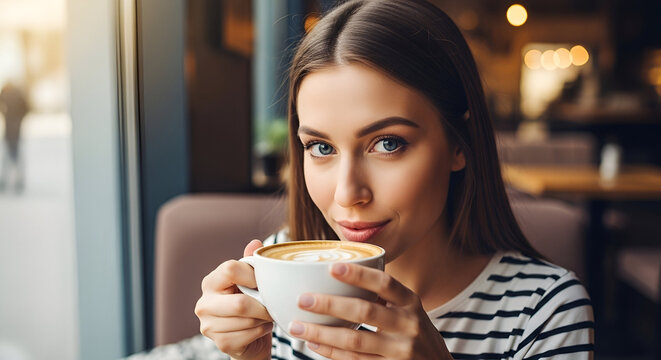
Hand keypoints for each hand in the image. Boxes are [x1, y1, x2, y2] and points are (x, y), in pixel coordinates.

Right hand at [194, 240, 273, 359]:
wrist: (249, 338)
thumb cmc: (250, 304)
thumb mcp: (250, 281)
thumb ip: (251, 263)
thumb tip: (255, 243)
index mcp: (211, 282)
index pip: (230, 269)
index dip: (252, 275)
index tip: (262, 282)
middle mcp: (204, 303)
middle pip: (240, 303)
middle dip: (262, 306)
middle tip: (271, 305)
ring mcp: (209, 326)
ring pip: (247, 321)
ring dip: (264, 319)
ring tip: (265, 316)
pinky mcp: (220, 344)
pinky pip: (249, 335)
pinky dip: (261, 331)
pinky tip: (261, 328)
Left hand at [288, 263, 452, 358]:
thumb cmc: (415, 334)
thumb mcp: (410, 311)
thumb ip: (384, 297)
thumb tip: (339, 274)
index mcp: (411, 302)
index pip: (385, 283)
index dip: (359, 275)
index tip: (332, 267)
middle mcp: (409, 325)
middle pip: (365, 311)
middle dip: (330, 304)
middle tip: (303, 299)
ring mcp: (401, 351)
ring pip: (354, 341)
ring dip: (322, 334)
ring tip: (297, 327)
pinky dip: (331, 353)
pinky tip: (314, 345)